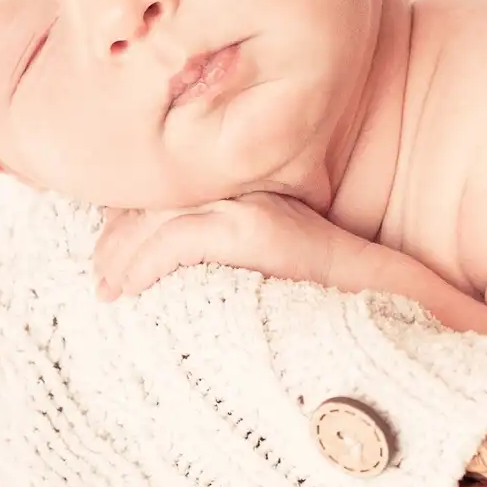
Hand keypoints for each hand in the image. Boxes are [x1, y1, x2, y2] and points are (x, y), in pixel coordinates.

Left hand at [92, 190, 354, 301]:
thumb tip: (158, 272)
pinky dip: (143, 264)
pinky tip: (128, 291)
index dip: (130, 219)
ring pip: (157, 217)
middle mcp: (246, 186)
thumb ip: (223, 256)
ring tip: (110, 291)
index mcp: (247, 188)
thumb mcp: (268, 266)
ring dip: (121, 256)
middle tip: (103, 279)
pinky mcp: (255, 232)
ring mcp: (249, 206)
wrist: (384, 300)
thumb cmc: (326, 296)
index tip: (112, 257)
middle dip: (118, 238)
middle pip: (156, 199)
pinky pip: (177, 239)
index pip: (170, 190)